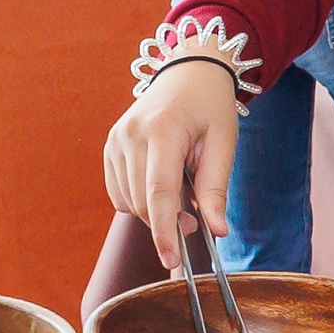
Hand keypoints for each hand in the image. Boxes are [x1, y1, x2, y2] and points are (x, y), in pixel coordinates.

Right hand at [105, 62, 238, 269]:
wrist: (187, 73)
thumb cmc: (210, 106)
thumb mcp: (224, 142)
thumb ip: (216, 188)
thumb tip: (218, 231)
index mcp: (163, 130)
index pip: (158, 191)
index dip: (164, 230)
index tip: (171, 260)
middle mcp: (131, 134)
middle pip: (142, 201)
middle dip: (166, 223)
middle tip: (194, 222)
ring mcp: (116, 139)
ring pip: (128, 201)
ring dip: (153, 212)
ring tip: (180, 196)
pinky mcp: (109, 146)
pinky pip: (118, 192)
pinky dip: (138, 200)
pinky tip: (159, 185)